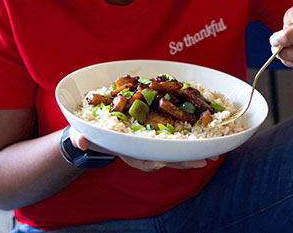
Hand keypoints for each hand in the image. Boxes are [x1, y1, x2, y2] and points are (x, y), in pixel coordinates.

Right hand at [69, 128, 214, 171]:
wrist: (97, 128)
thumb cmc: (92, 132)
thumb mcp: (83, 134)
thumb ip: (81, 138)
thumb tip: (80, 140)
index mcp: (125, 149)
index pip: (138, 159)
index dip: (148, 162)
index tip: (158, 164)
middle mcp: (141, 148)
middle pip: (163, 158)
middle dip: (182, 161)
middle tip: (201, 162)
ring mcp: (151, 140)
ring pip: (174, 150)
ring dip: (192, 152)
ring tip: (212, 154)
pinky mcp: (158, 128)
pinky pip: (176, 134)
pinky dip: (191, 136)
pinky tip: (206, 134)